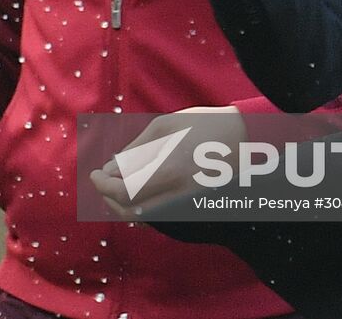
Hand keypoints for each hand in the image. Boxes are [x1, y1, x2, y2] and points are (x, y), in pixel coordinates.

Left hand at [89, 106, 244, 214]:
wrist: (247, 137)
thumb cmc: (203, 124)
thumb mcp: (165, 126)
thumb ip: (134, 150)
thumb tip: (110, 169)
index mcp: (172, 171)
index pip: (125, 192)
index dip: (103, 186)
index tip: (94, 173)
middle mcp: (180, 194)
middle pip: (131, 211)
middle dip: (110, 198)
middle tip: (102, 180)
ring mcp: (189, 204)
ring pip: (145, 217)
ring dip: (124, 204)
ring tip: (118, 181)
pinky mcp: (194, 208)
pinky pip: (160, 216)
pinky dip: (142, 206)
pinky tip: (137, 188)